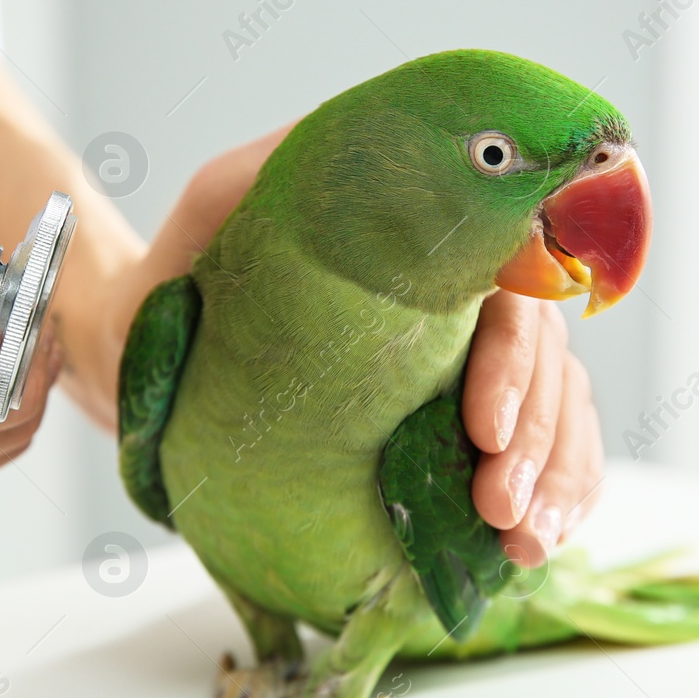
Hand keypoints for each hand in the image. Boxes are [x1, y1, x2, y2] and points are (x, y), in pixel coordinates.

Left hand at [101, 126, 604, 565]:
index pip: (505, 285)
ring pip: (560, 405)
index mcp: (423, 241)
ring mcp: (464, 357)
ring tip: (520, 545)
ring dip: (556, 476)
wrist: (137, 340)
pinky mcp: (453, 420)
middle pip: (546, 353)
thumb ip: (280, 171)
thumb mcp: (220, 202)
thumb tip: (364, 152)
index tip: (483, 427)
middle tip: (496, 508)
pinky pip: (544, 448)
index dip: (512, 356)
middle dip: (536, 437)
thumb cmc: (180, 268)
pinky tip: (531, 543)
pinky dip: (558, 492)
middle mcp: (458, 294)